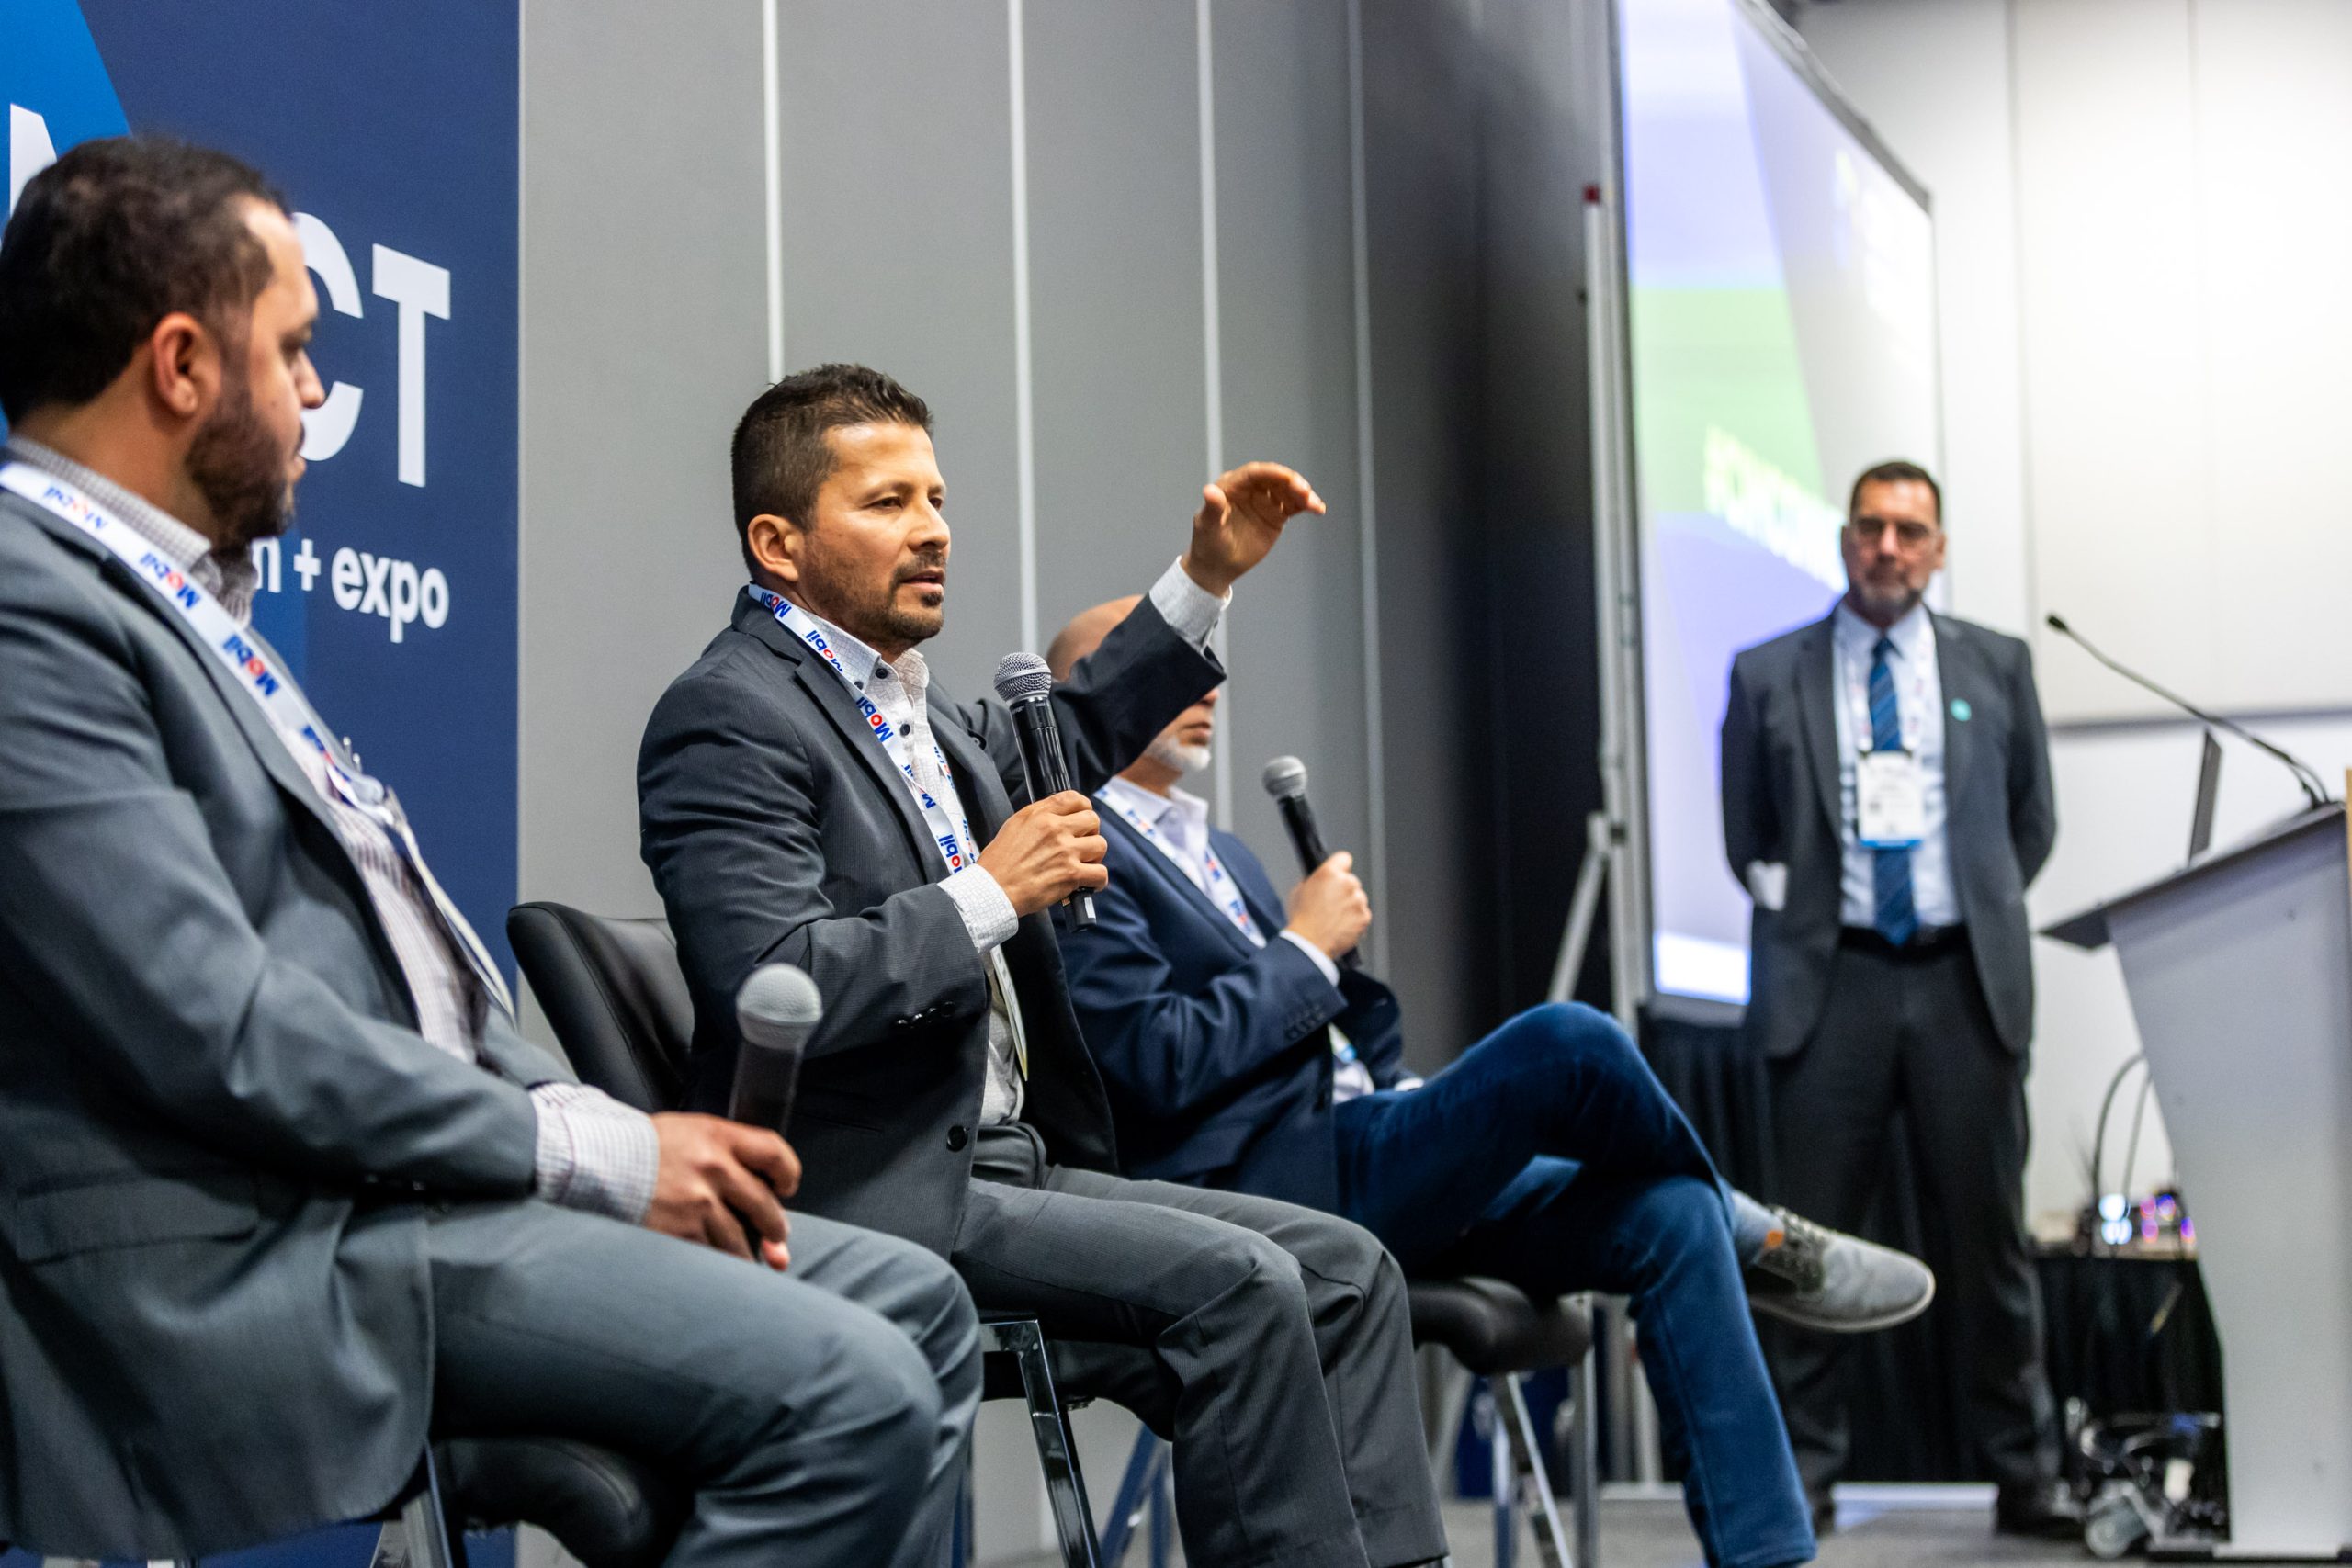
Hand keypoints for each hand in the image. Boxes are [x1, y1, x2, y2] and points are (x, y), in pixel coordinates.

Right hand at [646, 1113, 801, 1269]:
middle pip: (764, 1204)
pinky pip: (712, 1256)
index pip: (774, 1152)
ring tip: (748, 1259)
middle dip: (776, 1227)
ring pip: (740, 1239)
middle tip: (776, 1237)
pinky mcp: (679, 1233)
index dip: (788, 1173)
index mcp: (717, 1136)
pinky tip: (718, 1268)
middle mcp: (713, 1168)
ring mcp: (697, 1203)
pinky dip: (719, 1266)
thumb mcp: (686, 1133)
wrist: (594, 1163)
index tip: (786, 1187)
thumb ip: (724, 1154)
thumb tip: (764, 1190)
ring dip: (748, 1254)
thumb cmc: (640, 1148)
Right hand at [978, 791, 1109, 916]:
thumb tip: (1057, 819)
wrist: (993, 890)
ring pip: (1101, 845)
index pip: (1074, 798)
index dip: (1084, 808)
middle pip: (1093, 820)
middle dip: (1091, 833)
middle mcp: (1054, 829)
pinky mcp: (1071, 874)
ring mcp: (1065, 851)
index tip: (1082, 820)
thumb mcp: (1013, 827)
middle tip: (1082, 846)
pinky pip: (1101, 874)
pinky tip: (1088, 884)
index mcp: (1039, 815)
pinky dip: (1098, 881)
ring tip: (1084, 865)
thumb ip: (1038, 818)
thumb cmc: (998, 864)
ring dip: (1095, 857)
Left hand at [1181, 461, 1324, 595]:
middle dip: (1291, 482)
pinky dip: (1306, 505)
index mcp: (1231, 486)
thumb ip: (1213, 508)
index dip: (1272, 472)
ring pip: (1287, 491)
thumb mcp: (1208, 527)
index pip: (1254, 473)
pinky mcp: (1276, 515)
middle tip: (1305, 492)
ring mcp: (1264, 501)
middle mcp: (1250, 489)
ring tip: (1314, 504)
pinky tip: (1318, 509)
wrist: (1217, 566)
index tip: (1288, 477)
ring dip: (1302, 494)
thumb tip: (1210, 490)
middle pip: (1274, 479)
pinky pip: (1294, 506)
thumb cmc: (1208, 544)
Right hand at [1283, 851, 1369, 957]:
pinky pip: (1362, 914)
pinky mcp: (1364, 916)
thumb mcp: (1299, 891)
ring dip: (1350, 905)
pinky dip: (1355, 920)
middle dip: (1344, 890)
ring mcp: (1358, 900)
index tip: (1338, 873)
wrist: (1309, 944)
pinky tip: (1341, 926)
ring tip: (1334, 918)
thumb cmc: (1302, 920)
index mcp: (1329, 873)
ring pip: (1358, 898)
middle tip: (1331, 904)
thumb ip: (1315, 881)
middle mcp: (1347, 883)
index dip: (1340, 866)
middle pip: (1351, 881)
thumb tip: (1321, 881)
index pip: (1344, 858)